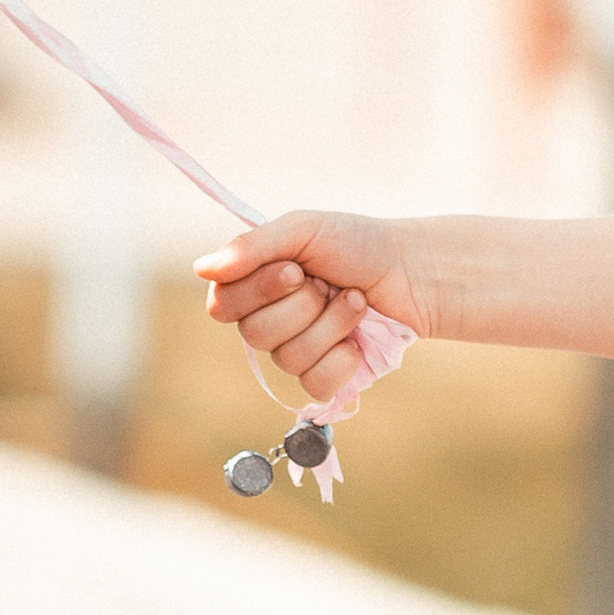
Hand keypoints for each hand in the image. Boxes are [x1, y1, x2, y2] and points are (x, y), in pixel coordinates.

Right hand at [196, 210, 430, 403]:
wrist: (413, 271)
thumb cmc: (357, 244)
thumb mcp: (304, 230)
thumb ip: (252, 247)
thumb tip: (201, 269)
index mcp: (254, 287)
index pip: (223, 306)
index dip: (258, 292)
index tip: (295, 270)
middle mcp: (269, 321)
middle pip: (255, 335)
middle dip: (303, 305)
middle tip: (329, 284)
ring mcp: (297, 351)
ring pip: (289, 358)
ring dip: (331, 324)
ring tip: (356, 301)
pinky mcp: (327, 375)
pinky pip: (315, 384)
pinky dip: (342, 358)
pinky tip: (358, 340)